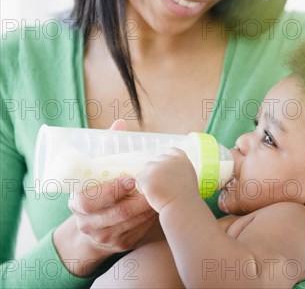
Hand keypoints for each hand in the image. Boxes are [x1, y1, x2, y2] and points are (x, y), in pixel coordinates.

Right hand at [55, 120, 157, 275]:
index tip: (130, 179)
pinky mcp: (121, 244)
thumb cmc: (97, 190)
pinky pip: (139, 231)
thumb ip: (106, 147)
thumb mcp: (95, 171)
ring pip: (130, 223)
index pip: (89, 200)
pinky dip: (151, 218)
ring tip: (163, 193)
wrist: (93, 228)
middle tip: (153, 187)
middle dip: (136, 201)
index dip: (110, 191)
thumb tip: (121, 123)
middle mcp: (88, 224)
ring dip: (148, 208)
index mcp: (77, 204)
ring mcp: (105, 237)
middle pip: (115, 214)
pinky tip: (160, 205)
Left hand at [136, 148, 199, 212]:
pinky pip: (140, 181)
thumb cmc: (186, 196)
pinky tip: (151, 195)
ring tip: (155, 190)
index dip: (167, 161)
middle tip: (160, 185)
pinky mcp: (147, 178)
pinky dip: (143, 188)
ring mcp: (157, 168)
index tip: (167, 171)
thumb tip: (168, 169)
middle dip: (156, 172)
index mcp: (181, 158)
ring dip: (148, 178)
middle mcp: (168, 160)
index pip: (171, 151)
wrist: (182, 207)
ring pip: (146, 169)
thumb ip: (178, 169)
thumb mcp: (188, 176)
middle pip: (156, 161)